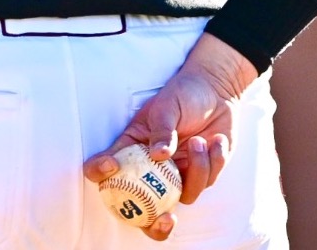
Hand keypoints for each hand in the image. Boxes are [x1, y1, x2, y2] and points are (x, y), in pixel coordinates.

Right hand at [83, 32, 259, 240]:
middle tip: (165, 219)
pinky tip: (216, 140)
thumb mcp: (166, 106)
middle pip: (144, 211)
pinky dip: (214, 161)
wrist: (216, 91)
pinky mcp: (201, 174)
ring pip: (184, 196)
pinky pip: (207, 180)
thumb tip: (160, 154)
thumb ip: (162, 130)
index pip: (105, 169)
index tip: (109, 166)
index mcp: (132, 150)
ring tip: (202, 141)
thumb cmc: (182, 94)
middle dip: (154, 225)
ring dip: (197, 171)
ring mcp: (177, 175)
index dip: (100, 174)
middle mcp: (151, 170)